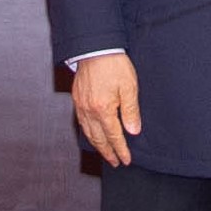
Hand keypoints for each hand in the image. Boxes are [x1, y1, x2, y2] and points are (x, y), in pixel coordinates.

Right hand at [72, 52, 140, 166]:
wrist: (96, 48)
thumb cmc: (114, 65)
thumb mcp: (129, 87)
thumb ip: (131, 110)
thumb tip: (133, 131)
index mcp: (103, 109)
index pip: (113, 136)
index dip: (121, 149)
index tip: (126, 159)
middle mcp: (89, 111)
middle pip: (98, 139)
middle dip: (108, 152)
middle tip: (115, 162)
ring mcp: (81, 106)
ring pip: (88, 132)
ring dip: (97, 145)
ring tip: (105, 152)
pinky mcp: (77, 99)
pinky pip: (81, 122)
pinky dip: (88, 133)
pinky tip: (92, 134)